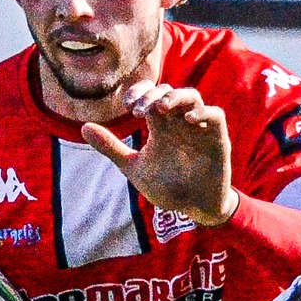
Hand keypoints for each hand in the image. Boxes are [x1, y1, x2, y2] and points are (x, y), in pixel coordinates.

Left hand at [83, 83, 234, 225]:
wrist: (194, 209)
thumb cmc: (167, 188)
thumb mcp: (135, 167)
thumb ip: (112, 148)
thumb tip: (83, 128)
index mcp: (161, 125)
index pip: (151, 94)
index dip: (140, 91)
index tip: (129, 105)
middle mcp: (179, 122)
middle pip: (168, 92)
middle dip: (153, 97)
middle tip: (140, 111)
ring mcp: (199, 129)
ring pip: (192, 97)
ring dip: (176, 97)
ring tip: (162, 108)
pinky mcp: (218, 140)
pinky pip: (215, 115)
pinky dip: (203, 113)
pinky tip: (188, 120)